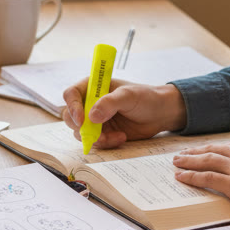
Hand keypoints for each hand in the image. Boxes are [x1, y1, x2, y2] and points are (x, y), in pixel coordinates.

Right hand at [61, 78, 186, 149]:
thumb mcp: (128, 96)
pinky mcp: (102, 133)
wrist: (159, 114)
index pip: (71, 94)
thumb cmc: (145, 97)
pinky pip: (94, 142)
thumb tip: (91, 116)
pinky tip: (122, 138)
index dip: (72, 107)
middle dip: (82, 128)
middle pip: (70, 117)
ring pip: (81, 133)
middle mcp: (90, 103)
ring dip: (96, 138)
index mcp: (93, 87)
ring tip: (117, 136)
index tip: (82, 119)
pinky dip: (106, 143)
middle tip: (98, 134)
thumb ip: (110, 103)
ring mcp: (95, 119)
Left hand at [172, 138, 229, 214]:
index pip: (227, 146)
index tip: (203, 150)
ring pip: (205, 161)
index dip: (212, 148)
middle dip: (195, 152)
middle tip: (181, 154)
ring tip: (176, 163)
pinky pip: (207, 178)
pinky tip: (181, 177)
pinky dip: (191, 176)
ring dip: (188, 162)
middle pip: (212, 150)